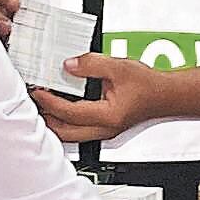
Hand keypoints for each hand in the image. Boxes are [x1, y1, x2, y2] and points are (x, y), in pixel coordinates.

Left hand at [35, 54, 164, 144]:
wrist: (166, 95)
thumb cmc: (149, 85)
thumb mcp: (118, 67)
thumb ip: (91, 65)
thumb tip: (68, 66)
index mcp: (107, 116)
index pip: (68, 113)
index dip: (49, 102)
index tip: (37, 91)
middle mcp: (104, 129)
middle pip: (64, 132)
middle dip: (45, 118)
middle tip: (33, 102)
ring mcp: (104, 131)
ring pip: (70, 135)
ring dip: (54, 121)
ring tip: (42, 105)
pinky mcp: (104, 128)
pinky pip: (77, 130)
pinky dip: (64, 120)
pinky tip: (60, 107)